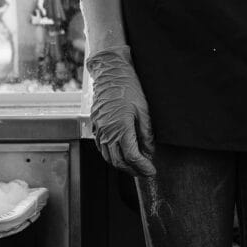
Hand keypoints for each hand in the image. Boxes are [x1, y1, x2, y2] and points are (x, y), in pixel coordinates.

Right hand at [83, 47, 155, 176]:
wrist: (110, 74)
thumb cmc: (128, 88)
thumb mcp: (144, 110)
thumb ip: (147, 133)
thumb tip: (150, 151)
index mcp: (121, 128)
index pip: (132, 157)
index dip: (143, 167)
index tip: (152, 171)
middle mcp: (107, 132)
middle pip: (119, 162)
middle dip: (133, 171)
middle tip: (145, 172)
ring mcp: (98, 130)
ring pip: (108, 158)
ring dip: (122, 166)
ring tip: (135, 167)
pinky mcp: (94, 127)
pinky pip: (101, 148)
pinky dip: (111, 157)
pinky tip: (120, 155)